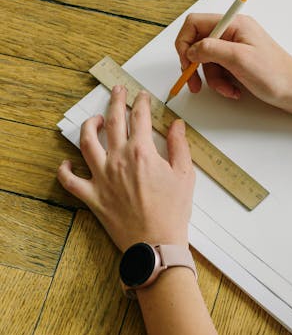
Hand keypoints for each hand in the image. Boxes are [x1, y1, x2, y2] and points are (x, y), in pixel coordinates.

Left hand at [57, 86, 194, 251]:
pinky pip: (70, 181)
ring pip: (86, 143)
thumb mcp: (184, 175)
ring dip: (89, 126)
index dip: (141, 103)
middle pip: (113, 121)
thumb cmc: (172, 213)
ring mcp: (102, 178)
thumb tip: (176, 126)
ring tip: (95, 120)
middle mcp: (118, 160)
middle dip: (116, 101)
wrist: (156, 243)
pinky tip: (67, 162)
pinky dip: (65, 170)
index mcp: (142, 153)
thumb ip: (179, 146)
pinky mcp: (92, 197)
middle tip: (117, 91)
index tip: (142, 97)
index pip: (139, 117)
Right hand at [175, 13, 291, 112]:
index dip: (185, 43)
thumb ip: (210, 49)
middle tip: (195, 85)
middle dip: (196, 67)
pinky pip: (220, 71)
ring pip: (208, 61)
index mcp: (234, 24)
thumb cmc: (276, 75)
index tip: (186, 63)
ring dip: (213, 79)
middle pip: (199, 44)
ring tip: (228, 90)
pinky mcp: (240, 62)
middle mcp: (234, 32)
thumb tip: (190, 49)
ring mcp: (237, 48)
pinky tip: (234, 90)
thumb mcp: (239, 59)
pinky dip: (223, 83)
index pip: (195, 24)